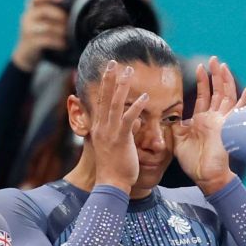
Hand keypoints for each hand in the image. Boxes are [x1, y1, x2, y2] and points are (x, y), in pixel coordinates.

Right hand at [11, 0, 67, 70]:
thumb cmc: (41, 34)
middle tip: (70, 22)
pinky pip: (47, 40)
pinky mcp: (30, 42)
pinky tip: (65, 45)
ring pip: (47, 27)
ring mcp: (27, 30)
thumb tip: (74, 6)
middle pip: (44, 10)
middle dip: (60, 15)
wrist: (27, 54)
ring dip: (61, 31)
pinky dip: (58, 42)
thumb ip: (54, 12)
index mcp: (31, 8)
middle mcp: (27, 16)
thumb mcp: (44, 21)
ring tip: (69, 35)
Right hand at [90, 61, 148, 192]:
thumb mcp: (119, 145)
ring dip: (122, 86)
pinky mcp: (120, 139)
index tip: (107, 70)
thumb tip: (137, 121)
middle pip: (105, 98)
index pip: (101, 102)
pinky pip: (128, 119)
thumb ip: (127, 130)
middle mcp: (102, 127)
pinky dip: (136, 107)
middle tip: (113, 62)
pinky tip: (145, 97)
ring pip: (115, 104)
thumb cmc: (115, 167)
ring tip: (128, 71)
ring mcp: (110, 132)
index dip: (104, 85)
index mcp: (100, 128)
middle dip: (109, 78)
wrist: (111, 183)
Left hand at [172, 56, 245, 194]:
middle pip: (217, 91)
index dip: (202, 82)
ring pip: (226, 96)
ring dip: (225, 80)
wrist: (205, 175)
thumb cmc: (193, 162)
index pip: (204, 96)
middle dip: (215, 75)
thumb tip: (169, 116)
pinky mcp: (228, 126)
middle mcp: (214, 118)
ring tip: (223, 65)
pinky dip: (245, 99)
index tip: (200, 67)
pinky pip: (239, 111)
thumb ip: (176, 126)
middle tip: (213, 59)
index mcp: (202, 120)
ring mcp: (223, 121)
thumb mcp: (178, 141)